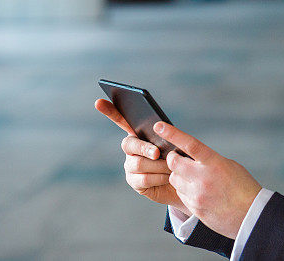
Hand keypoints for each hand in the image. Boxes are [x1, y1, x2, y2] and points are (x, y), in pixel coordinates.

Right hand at [94, 99, 189, 214]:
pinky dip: (158, 178)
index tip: (98, 102)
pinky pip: (142, 179)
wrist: (185, 181)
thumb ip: (167, 138)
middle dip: (144, 148)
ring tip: (171, 167)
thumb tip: (161, 135)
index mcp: (140, 133)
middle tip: (157, 153)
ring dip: (157, 166)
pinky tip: (167, 176)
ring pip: (137, 164)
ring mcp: (130, 165)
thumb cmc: (181, 157)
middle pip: (129, 144)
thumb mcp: (177, 143)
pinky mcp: (134, 181)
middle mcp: (131, 148)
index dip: (110, 111)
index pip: (122, 120)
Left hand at [155, 121, 262, 239]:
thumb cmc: (242, 186)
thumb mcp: (229, 166)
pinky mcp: (194, 207)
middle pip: (173, 163)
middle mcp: (203, 178)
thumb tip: (190, 156)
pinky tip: (199, 192)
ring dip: (179, 176)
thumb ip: (209, 160)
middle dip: (172, 159)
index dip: (172, 134)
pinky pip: (180, 194)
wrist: (250, 214)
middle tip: (176, 158)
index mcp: (214, 163)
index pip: (189, 144)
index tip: (159, 126)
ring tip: (193, 178)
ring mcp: (197, 194)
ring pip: (174, 179)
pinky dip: (185, 190)